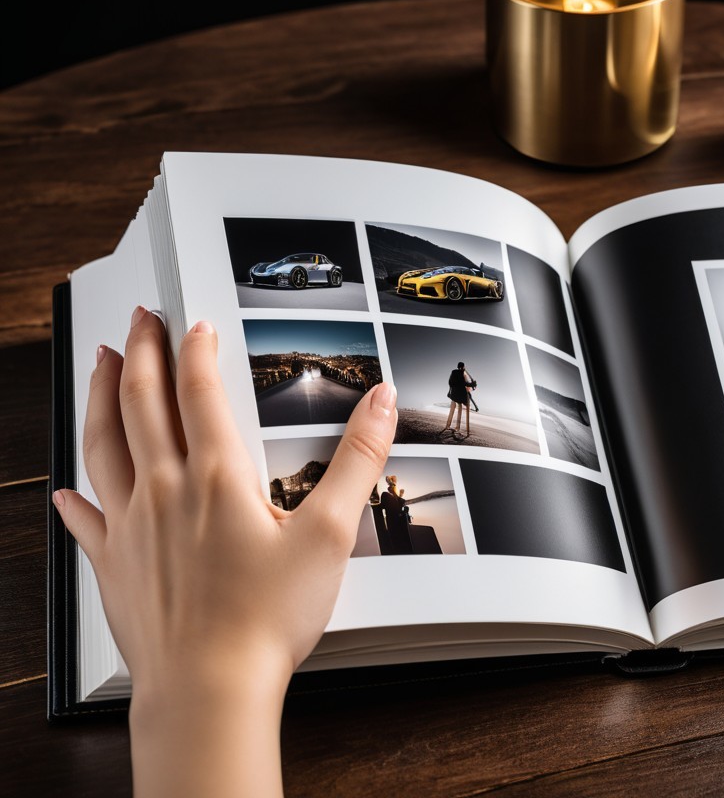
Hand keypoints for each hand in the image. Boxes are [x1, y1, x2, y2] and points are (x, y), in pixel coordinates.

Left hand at [53, 307, 396, 797]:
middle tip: (138, 319)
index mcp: (216, 477)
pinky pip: (85, 522)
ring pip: (103, 445)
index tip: (195, 322)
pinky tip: (63, 491)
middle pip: (141, 403)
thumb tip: (378, 401)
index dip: (197, 350)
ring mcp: (131, 528)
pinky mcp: (114, 566)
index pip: (199, 392)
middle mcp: (164, 491)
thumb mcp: (329, 534)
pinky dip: (73, 498)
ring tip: (98, 364)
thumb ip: (356, 460)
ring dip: (99, 397)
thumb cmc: (266, 618)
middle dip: (139, 352)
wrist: (209, 688)